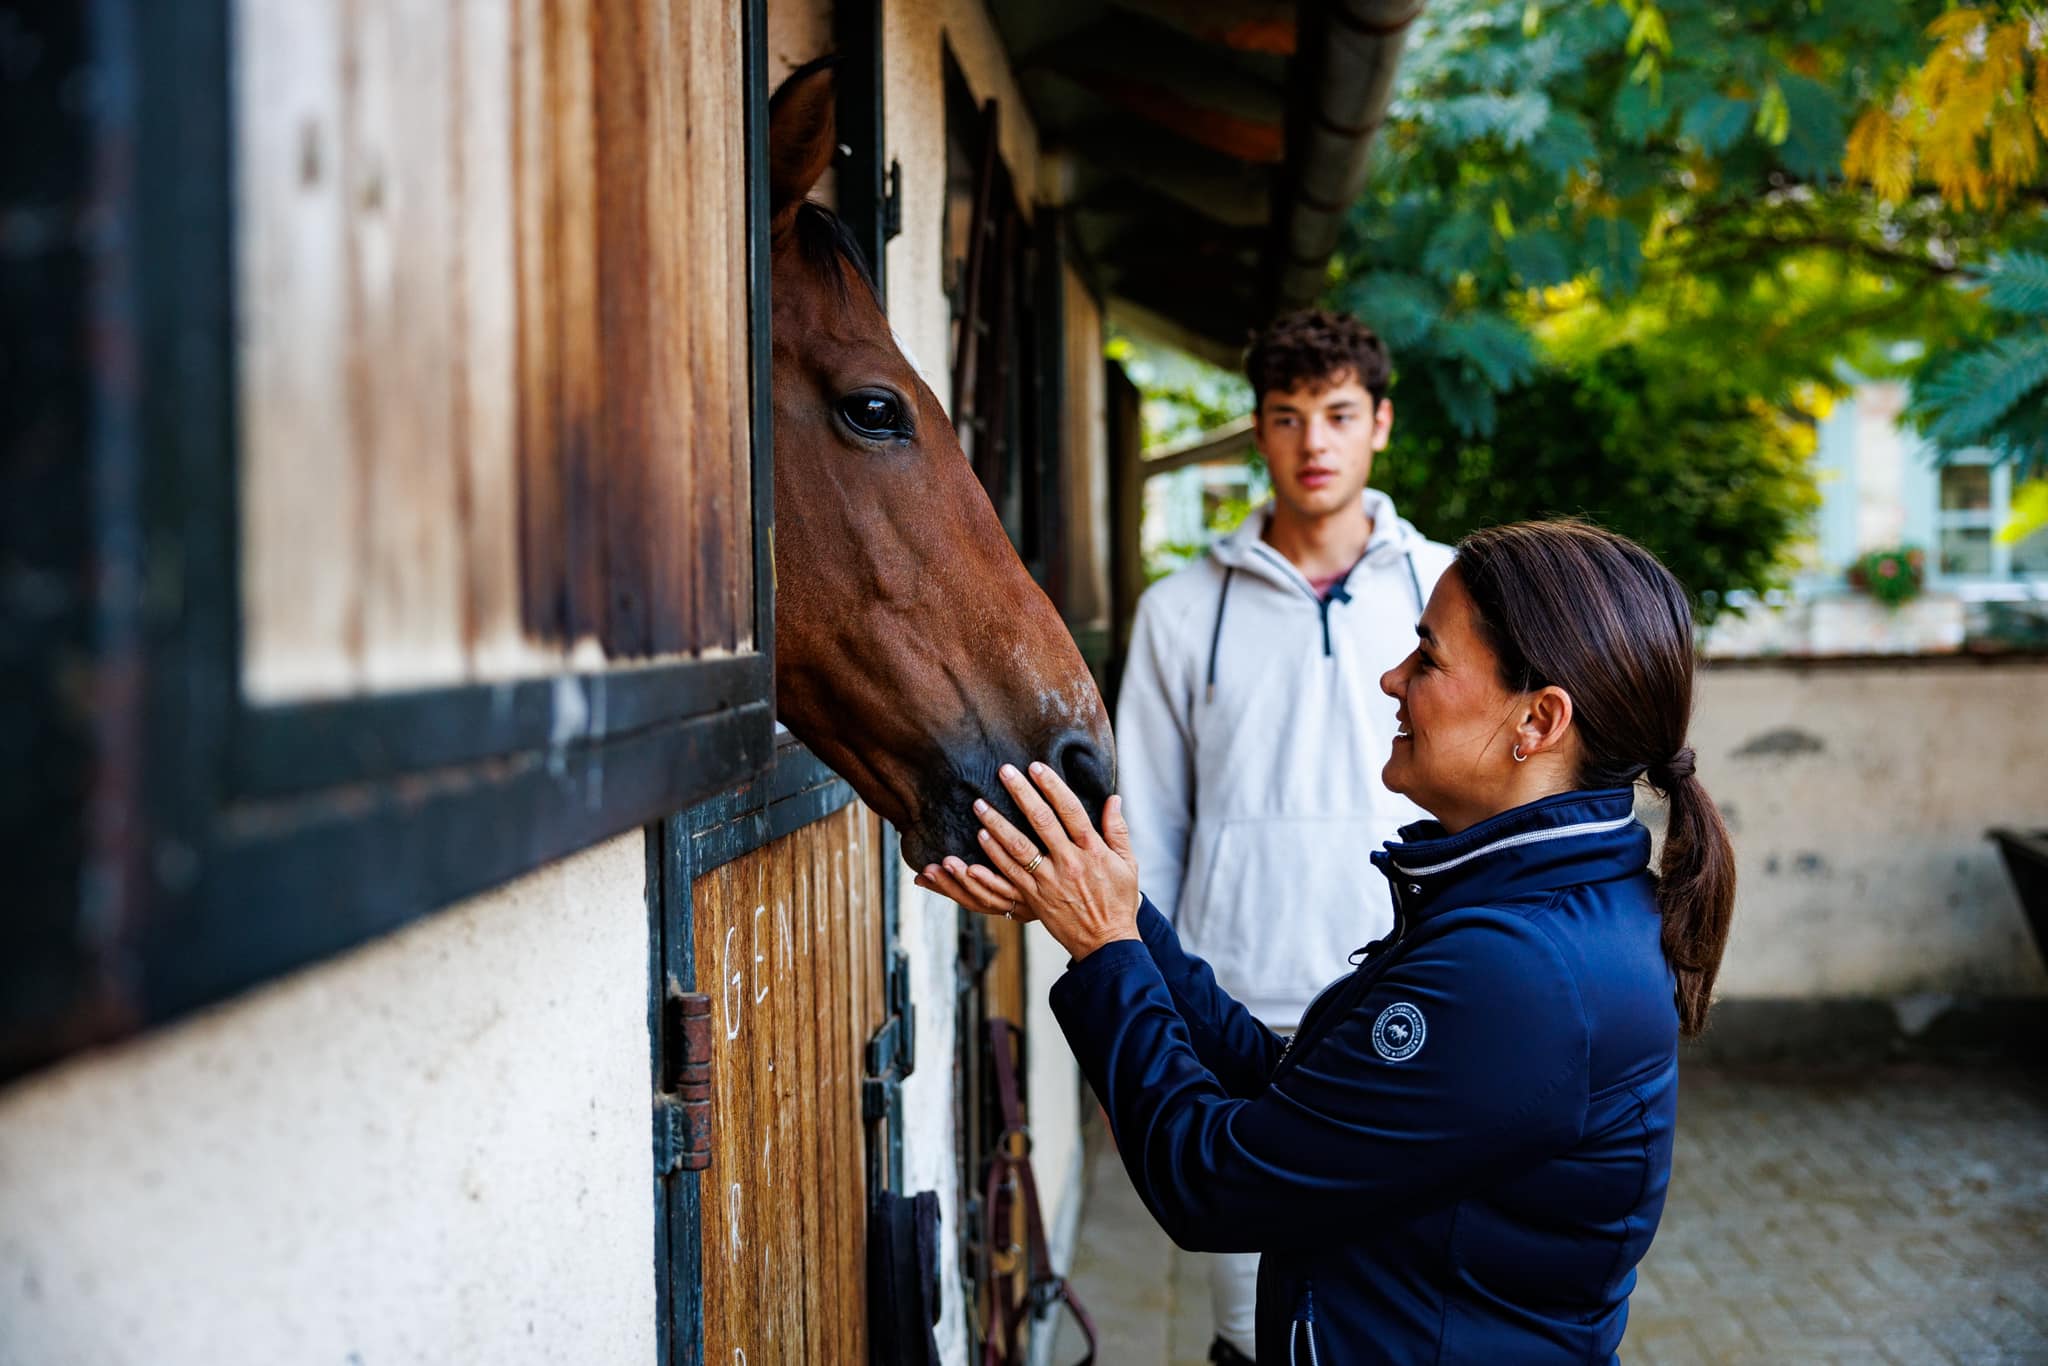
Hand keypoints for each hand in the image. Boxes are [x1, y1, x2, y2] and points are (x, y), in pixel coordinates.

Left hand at [915, 762, 1140, 962]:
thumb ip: (1117, 830)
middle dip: (1021, 794)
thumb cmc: (1118, 901)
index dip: (1052, 786)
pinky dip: (993, 855)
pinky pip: (1009, 874)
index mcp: (1093, 850)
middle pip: (1041, 821)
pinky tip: (980, 838)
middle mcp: (1070, 862)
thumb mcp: (1128, 864)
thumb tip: (1114, 798)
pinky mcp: (1035, 898)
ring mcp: (1050, 881)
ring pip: (1018, 847)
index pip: (1070, 809)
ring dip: (997, 823)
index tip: (1036, 767)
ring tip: (980, 804)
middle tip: (1003, 772)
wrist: (1107, 943)